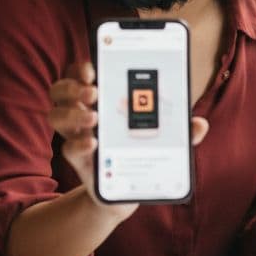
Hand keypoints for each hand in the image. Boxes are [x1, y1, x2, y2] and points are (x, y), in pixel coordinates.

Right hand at [49, 62, 207, 220]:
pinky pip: (67, 148)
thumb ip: (182, 131)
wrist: (129, 189)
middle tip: (93, 91)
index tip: (93, 68)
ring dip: (71, 112)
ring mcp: (78, 135)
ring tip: (93, 117)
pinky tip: (94, 142)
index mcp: (103, 98)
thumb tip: (200, 124)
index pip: (81, 74)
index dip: (81, 66)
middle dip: (72, 86)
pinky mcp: (79, 159)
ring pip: (55, 115)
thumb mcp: (166, 138)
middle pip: (60, 90)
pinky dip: (78, 143)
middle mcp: (83, 113)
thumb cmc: (145, 151)